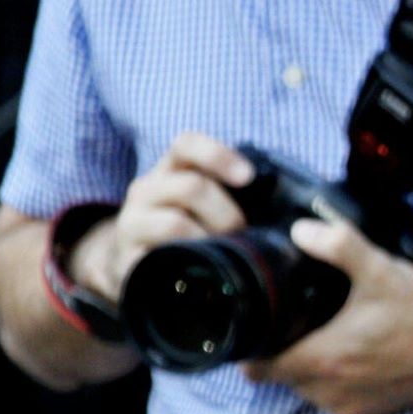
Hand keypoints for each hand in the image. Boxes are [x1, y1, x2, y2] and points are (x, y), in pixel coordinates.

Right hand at [70, 130, 253, 299]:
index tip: (248, 176)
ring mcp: (132, 224)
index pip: (186, 145)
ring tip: (223, 253)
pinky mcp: (127, 258)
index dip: (217, 155)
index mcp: (170, 170)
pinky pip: (160, 259)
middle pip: (190, 187)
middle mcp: (146, 190)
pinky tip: (202, 269)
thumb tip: (285, 205)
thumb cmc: (188, 226)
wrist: (136, 262)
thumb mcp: (207, 202)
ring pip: (175, 223)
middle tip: (240, 233)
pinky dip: (188, 263)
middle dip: (227, 213)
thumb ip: (233, 193)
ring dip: (210, 239)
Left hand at [240, 218, 412, 413]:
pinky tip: (354, 360)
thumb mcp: (382, 271)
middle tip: (299, 323)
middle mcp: (326, 390)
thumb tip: (301, 230)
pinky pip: (330, 401)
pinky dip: (334, 384)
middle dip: (281, 352)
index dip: (249, 348)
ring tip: (330, 339)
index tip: (259, 327)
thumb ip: (340, 245)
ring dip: (308, 369)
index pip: (255, 366)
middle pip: (278, 376)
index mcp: (321, 358)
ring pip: (303, 390)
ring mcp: (345, 407)